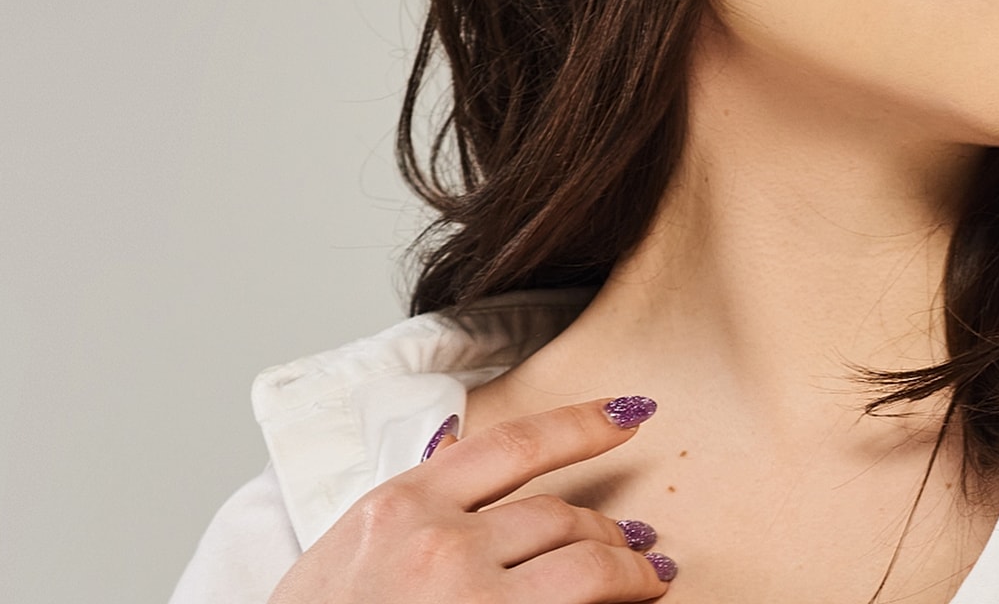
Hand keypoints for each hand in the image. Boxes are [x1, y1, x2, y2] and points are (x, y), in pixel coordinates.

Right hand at [267, 396, 675, 603]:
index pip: (514, 444)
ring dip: (628, 568)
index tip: (627, 413)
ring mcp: (474, 601)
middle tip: (633, 541)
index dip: (582, 424)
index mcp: (400, 506)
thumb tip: (461, 453)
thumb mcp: (352, 548)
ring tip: (646, 575)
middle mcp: (440, 546)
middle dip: (606, 529)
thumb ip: (412, 506)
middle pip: (561, 513)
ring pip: (587, 562)